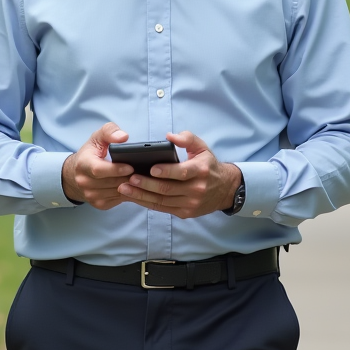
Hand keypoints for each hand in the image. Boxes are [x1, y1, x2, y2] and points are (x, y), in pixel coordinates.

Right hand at [61, 123, 134, 209]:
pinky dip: (129, 193)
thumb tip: (123, 137)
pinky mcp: (99, 204)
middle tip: (143, 171)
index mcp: (83, 164)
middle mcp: (84, 182)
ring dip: (131, 186)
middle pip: (112, 182)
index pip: (99, 170)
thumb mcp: (97, 137)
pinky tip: (135, 185)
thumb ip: (110, 132)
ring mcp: (91, 195)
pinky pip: (119, 200)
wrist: (75, 174)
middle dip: (128, 177)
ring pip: (117, 192)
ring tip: (142, 178)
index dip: (116, 169)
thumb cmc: (90, 154)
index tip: (130, 166)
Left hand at [119, 130, 242, 218]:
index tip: (150, 168)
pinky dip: (147, 203)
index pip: (182, 172)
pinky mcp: (185, 213)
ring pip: (162, 201)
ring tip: (125, 188)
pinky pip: (163, 209)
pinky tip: (135, 197)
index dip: (166, 171)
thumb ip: (187, 138)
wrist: (225, 189)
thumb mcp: (202, 148)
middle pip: (168, 189)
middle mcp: (197, 189)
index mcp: (201, 170)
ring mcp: (191, 203)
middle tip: (129, 178)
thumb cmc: (209, 165)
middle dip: (146, 184)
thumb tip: (170, 136)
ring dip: (142, 196)